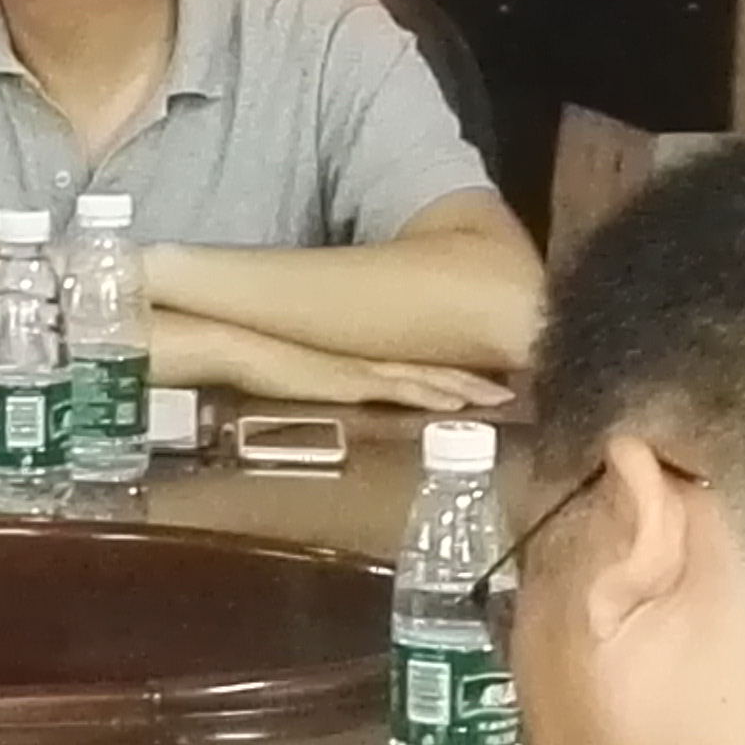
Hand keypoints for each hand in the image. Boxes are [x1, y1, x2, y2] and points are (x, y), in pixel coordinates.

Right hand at [229, 333, 511, 412]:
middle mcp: (367, 361)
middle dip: (472, 378)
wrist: (234, 343)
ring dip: (464, 387)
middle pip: (430, 369)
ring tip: (501, 395)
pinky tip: (459, 401)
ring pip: (426, 376)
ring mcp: (361, 369)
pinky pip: (400, 387)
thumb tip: (336, 389)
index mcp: (358, 359)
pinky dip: (431, 392)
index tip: (486, 378)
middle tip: (510, 388)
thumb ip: (323, 379)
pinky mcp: (350, 380)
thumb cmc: (258, 358)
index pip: (415, 365)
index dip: (452, 371)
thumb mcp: (299, 372)